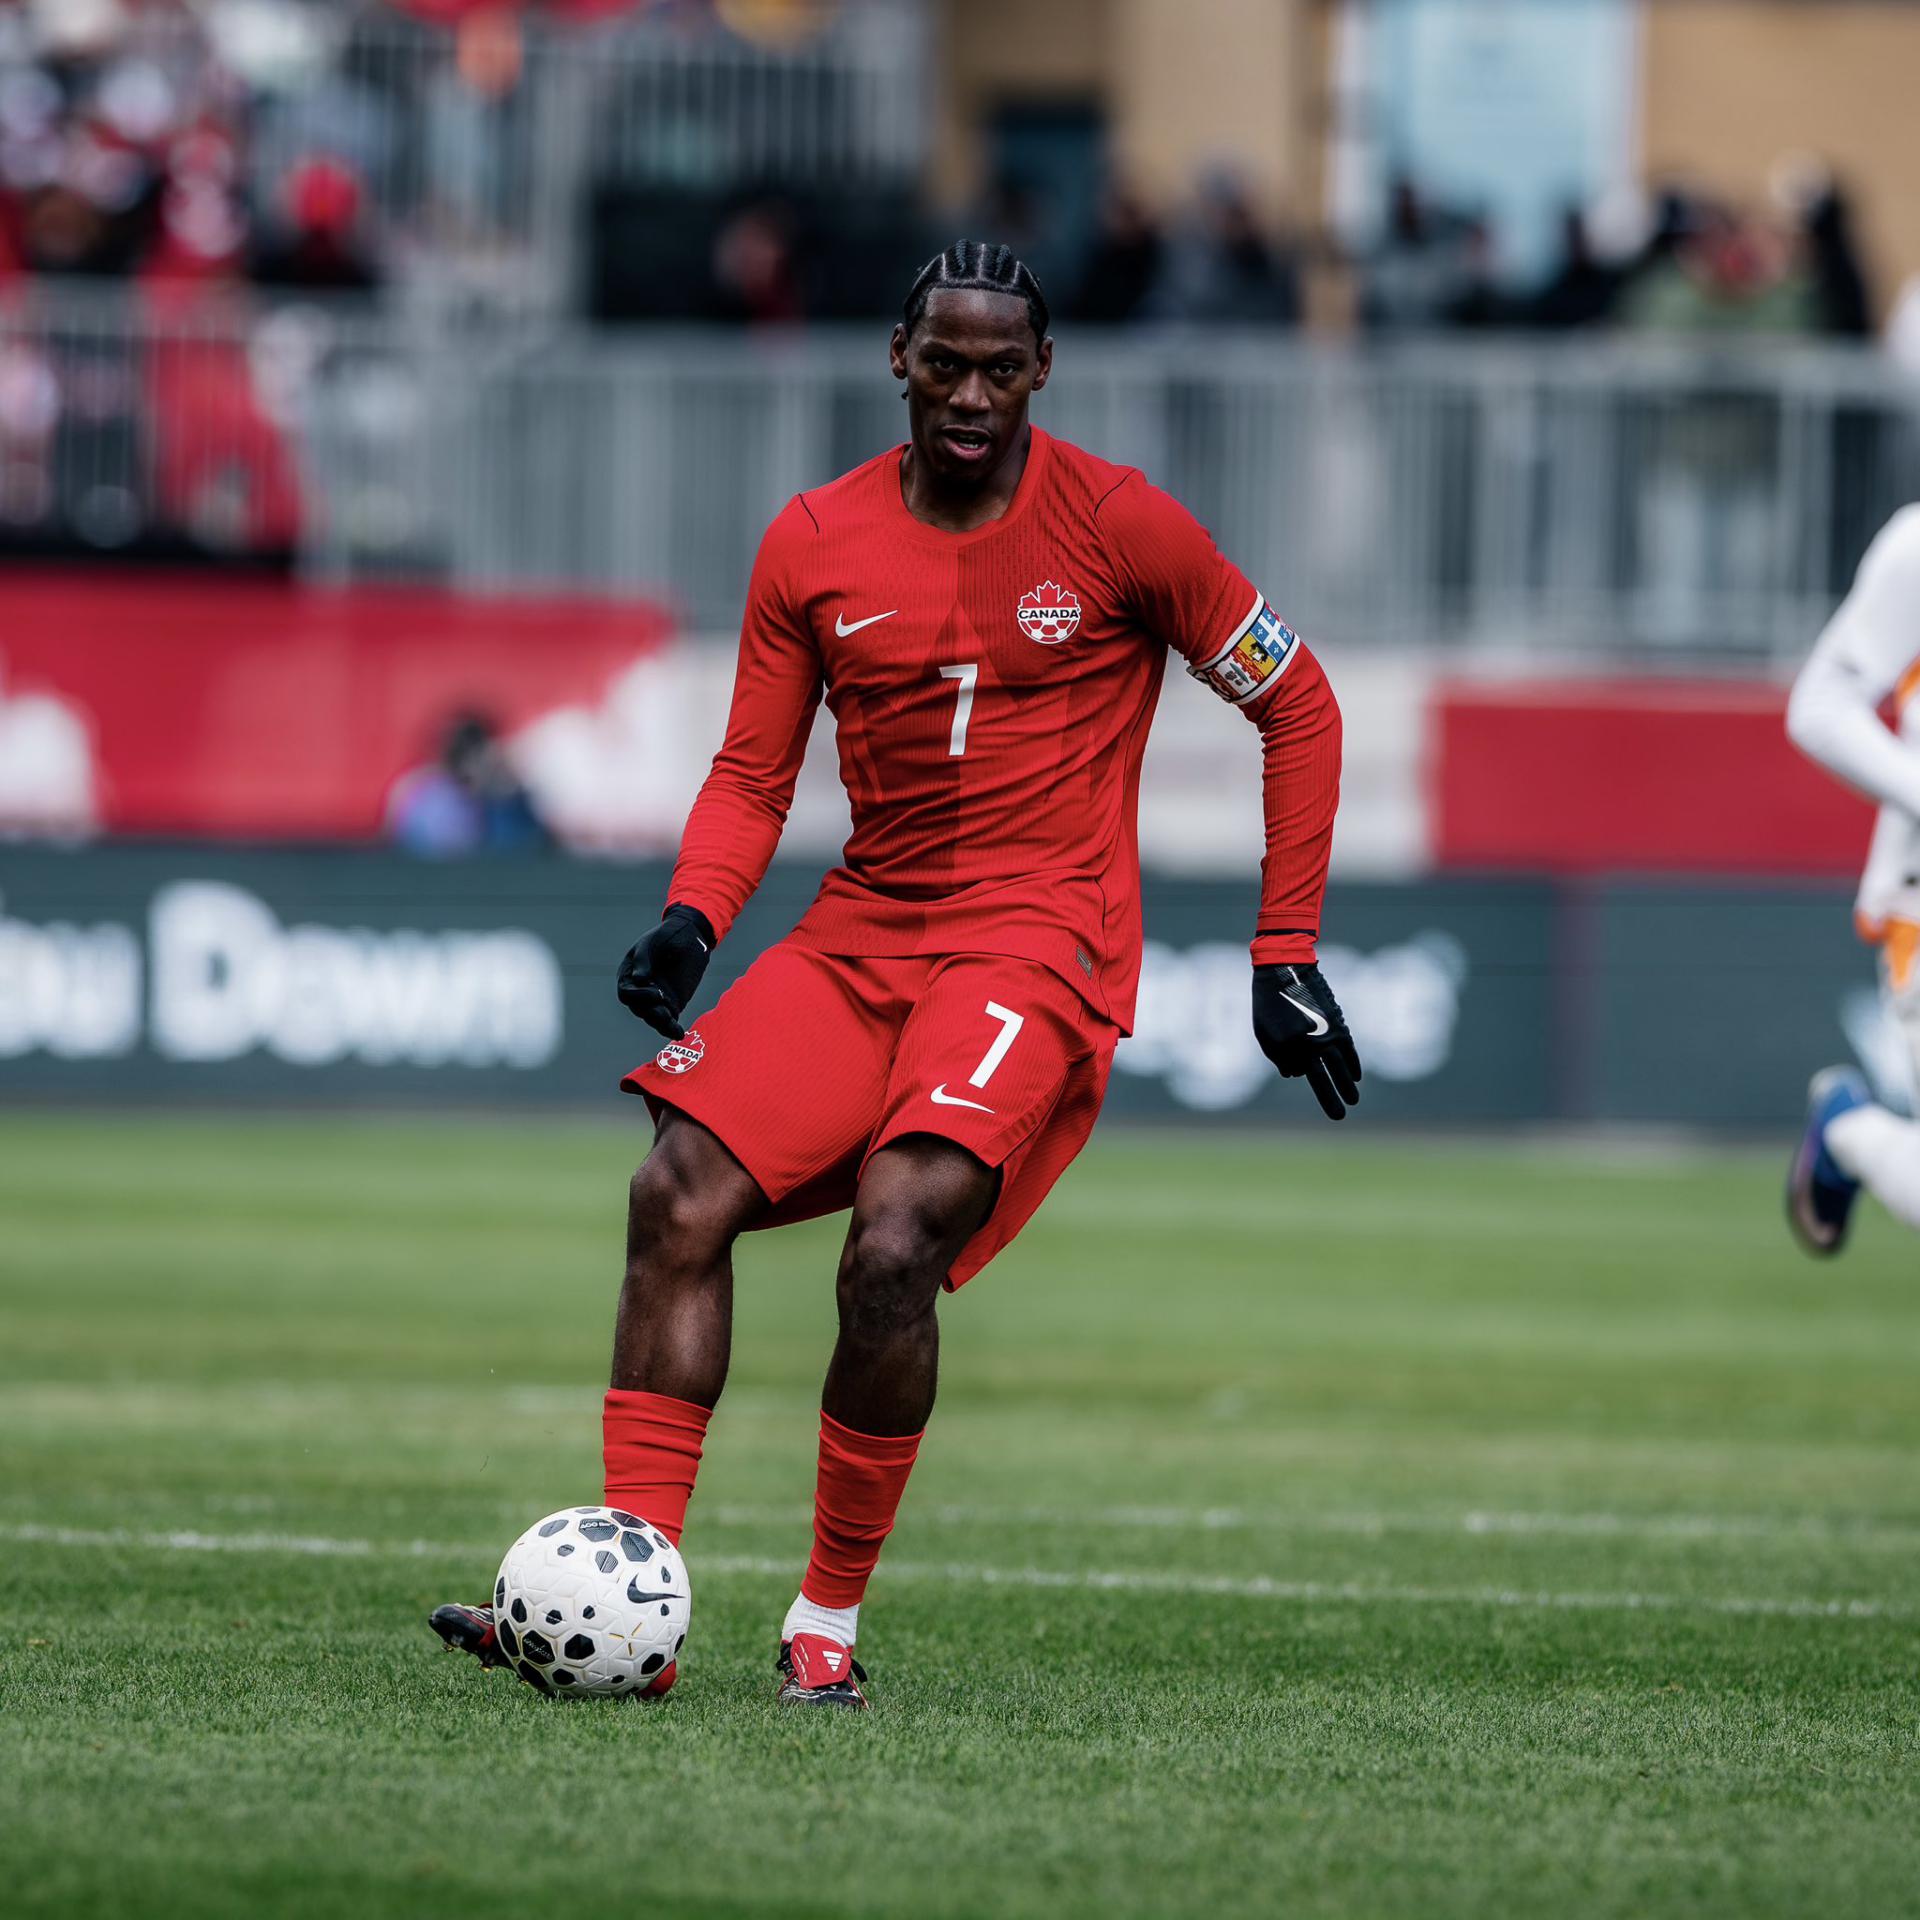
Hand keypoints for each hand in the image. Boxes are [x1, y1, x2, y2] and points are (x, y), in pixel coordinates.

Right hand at [615, 904, 714, 1038]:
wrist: (690, 934)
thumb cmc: (668, 935)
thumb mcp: (653, 942)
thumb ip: (644, 959)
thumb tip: (639, 979)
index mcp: (629, 974)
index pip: (626, 993)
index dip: (639, 997)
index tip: (657, 993)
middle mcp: (640, 989)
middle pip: (639, 1009)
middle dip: (651, 1012)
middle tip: (666, 1011)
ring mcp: (656, 998)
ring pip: (653, 1018)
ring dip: (661, 1024)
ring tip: (674, 1029)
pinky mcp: (672, 1003)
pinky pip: (668, 1020)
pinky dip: (672, 1028)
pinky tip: (679, 1034)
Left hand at [1252, 963, 1361, 1120]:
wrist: (1286, 968)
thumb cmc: (1268, 1002)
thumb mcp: (1263, 1032)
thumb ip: (1278, 1057)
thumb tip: (1296, 1075)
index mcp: (1288, 1044)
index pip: (1300, 1072)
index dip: (1300, 1076)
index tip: (1306, 1082)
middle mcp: (1310, 1041)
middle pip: (1325, 1076)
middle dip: (1332, 1099)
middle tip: (1340, 1117)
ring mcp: (1326, 1031)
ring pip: (1340, 1065)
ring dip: (1348, 1084)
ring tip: (1353, 1100)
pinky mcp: (1338, 1022)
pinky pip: (1348, 1047)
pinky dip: (1353, 1062)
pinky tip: (1357, 1076)